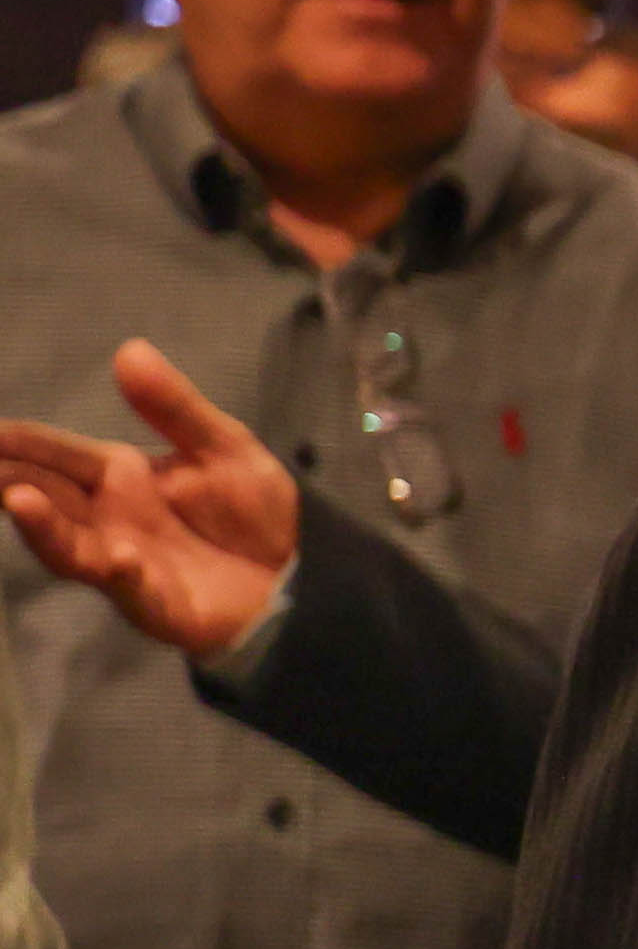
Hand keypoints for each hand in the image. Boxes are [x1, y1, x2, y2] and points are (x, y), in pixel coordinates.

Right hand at [0, 341, 297, 659]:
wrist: (296, 576)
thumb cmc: (251, 512)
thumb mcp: (224, 447)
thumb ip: (174, 407)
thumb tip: (129, 348)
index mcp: (116, 474)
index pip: (53, 451)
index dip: (13, 440)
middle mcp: (105, 516)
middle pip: (43, 494)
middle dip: (4, 479)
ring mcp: (122, 561)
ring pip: (68, 544)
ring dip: (43, 524)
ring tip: (17, 499)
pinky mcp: (155, 601)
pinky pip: (130, 587)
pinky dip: (120, 573)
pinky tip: (118, 556)